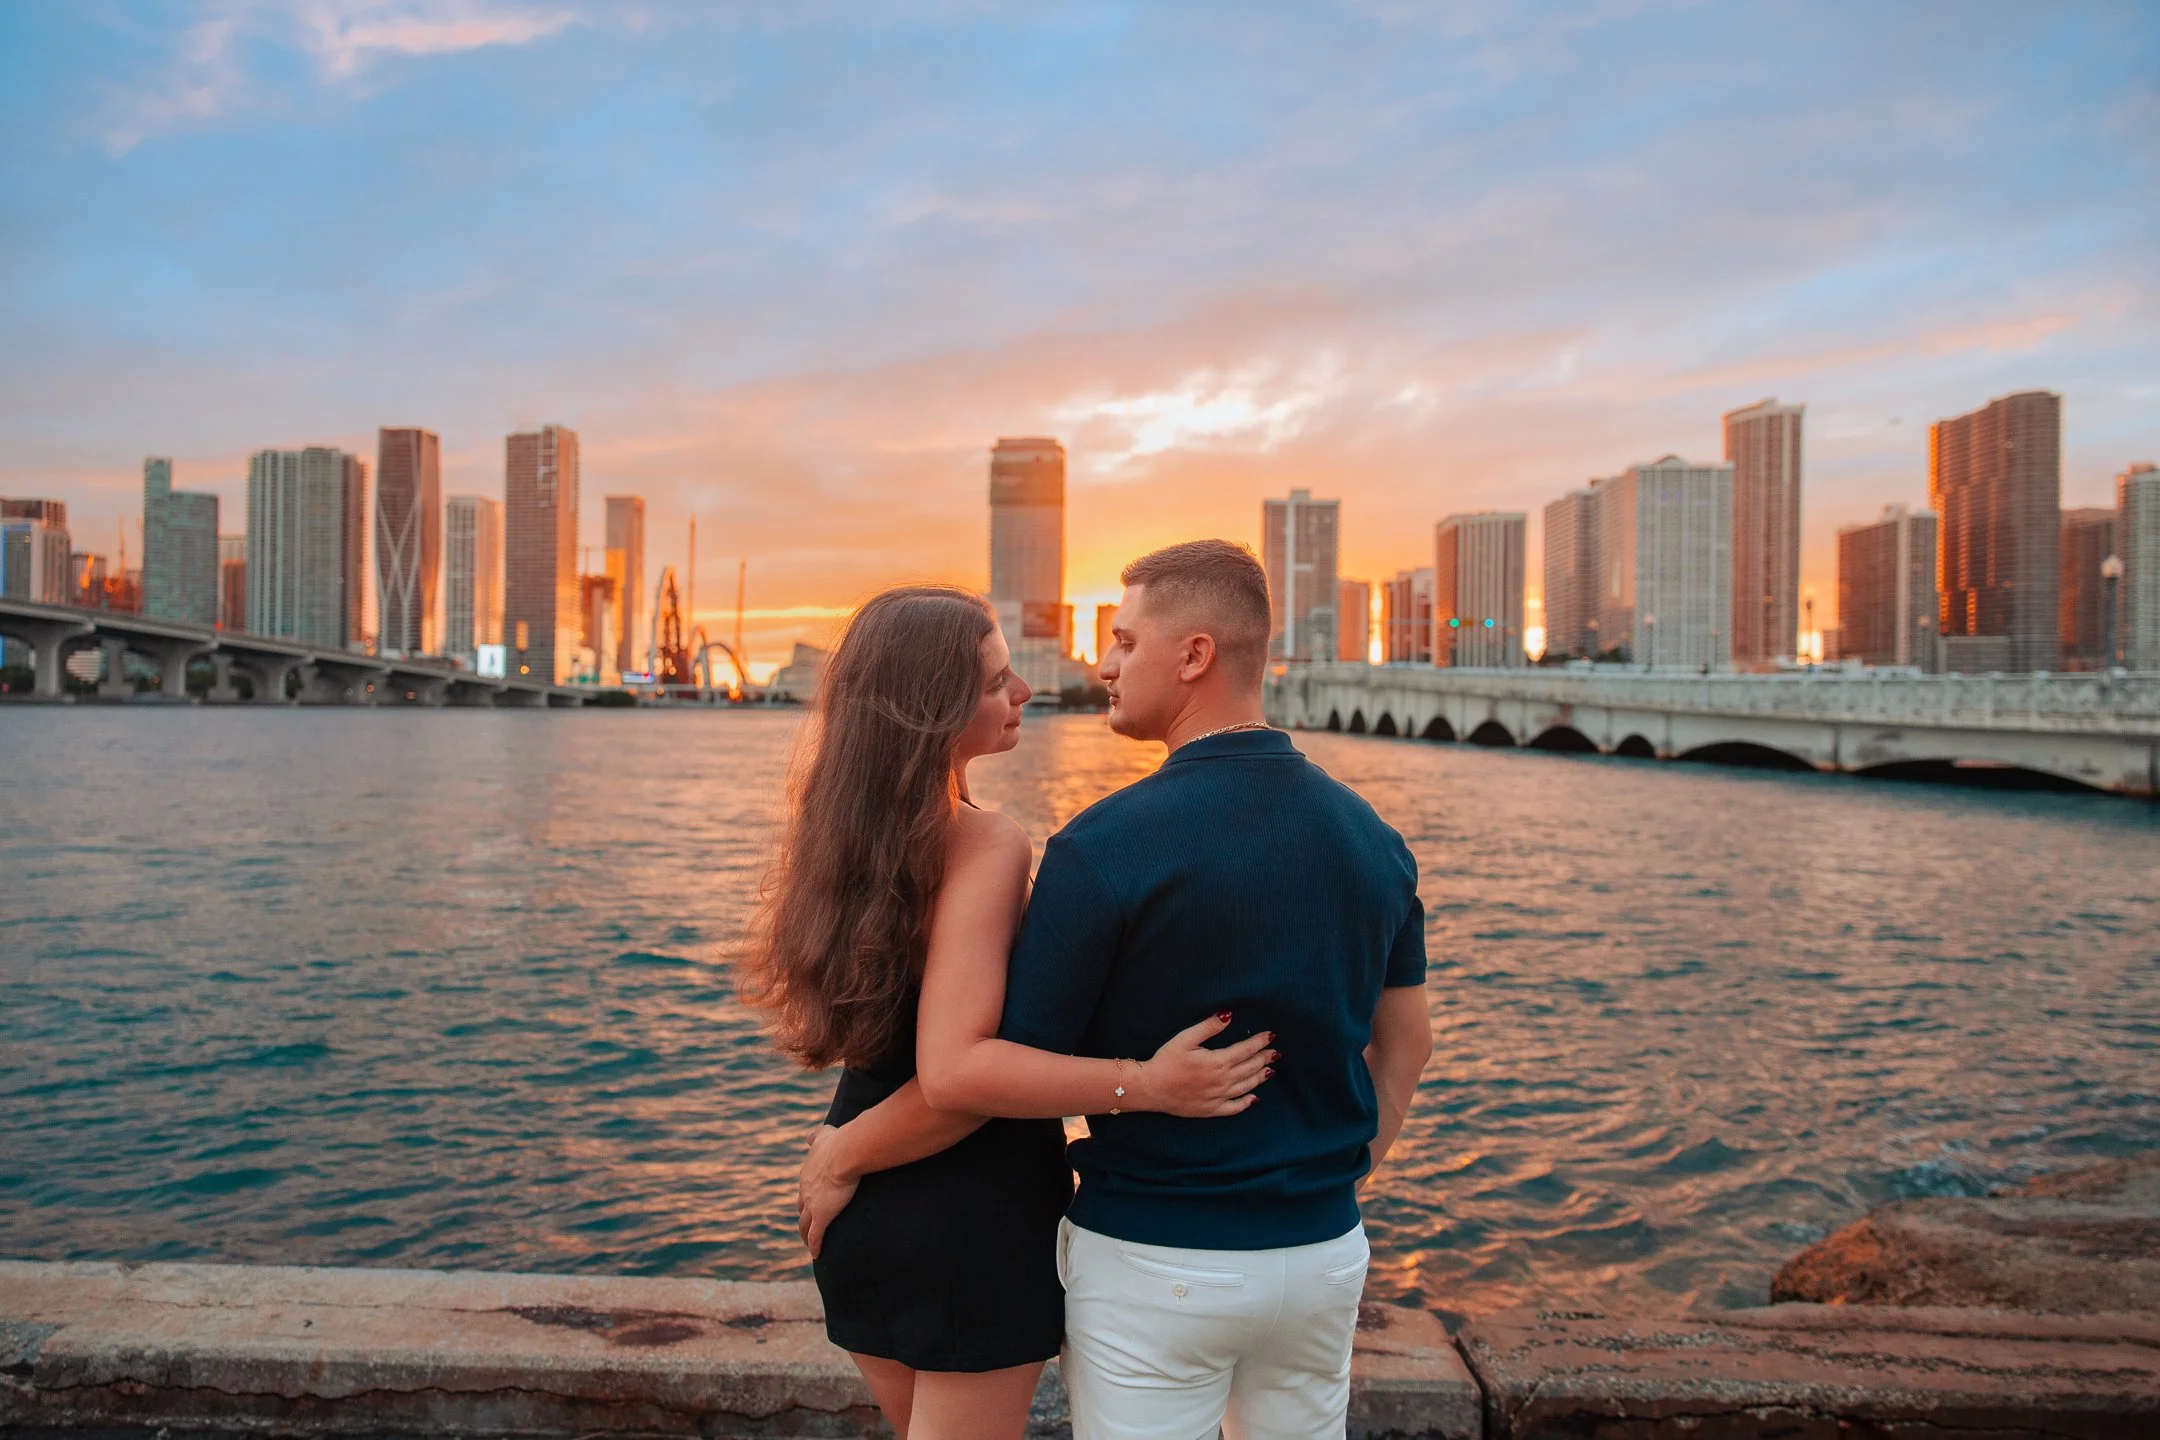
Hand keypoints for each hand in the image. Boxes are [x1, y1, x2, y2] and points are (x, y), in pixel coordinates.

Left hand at [797, 1124, 859, 1257]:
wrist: (846, 1154)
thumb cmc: (839, 1143)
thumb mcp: (825, 1135)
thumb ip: (817, 1135)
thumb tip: (809, 1137)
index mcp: (807, 1174)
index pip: (805, 1190)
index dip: (808, 1198)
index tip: (811, 1205)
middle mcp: (805, 1191)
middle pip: (801, 1209)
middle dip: (804, 1217)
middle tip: (808, 1226)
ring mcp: (812, 1205)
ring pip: (804, 1225)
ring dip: (805, 1236)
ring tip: (809, 1244)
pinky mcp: (821, 1216)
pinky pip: (816, 1236)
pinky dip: (815, 1246)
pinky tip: (817, 1255)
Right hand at [1135, 1013, 1275, 1117]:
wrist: (1150, 1088)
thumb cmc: (1166, 1061)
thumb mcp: (1185, 1038)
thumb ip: (1209, 1027)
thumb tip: (1228, 1015)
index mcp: (1218, 1062)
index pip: (1246, 1050)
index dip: (1260, 1042)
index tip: (1271, 1035)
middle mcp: (1223, 1081)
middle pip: (1250, 1068)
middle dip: (1264, 1058)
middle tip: (1276, 1052)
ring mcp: (1218, 1097)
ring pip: (1246, 1086)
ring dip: (1260, 1077)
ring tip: (1270, 1070)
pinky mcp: (1211, 1110)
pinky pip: (1234, 1108)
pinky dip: (1246, 1103)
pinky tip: (1254, 1098)